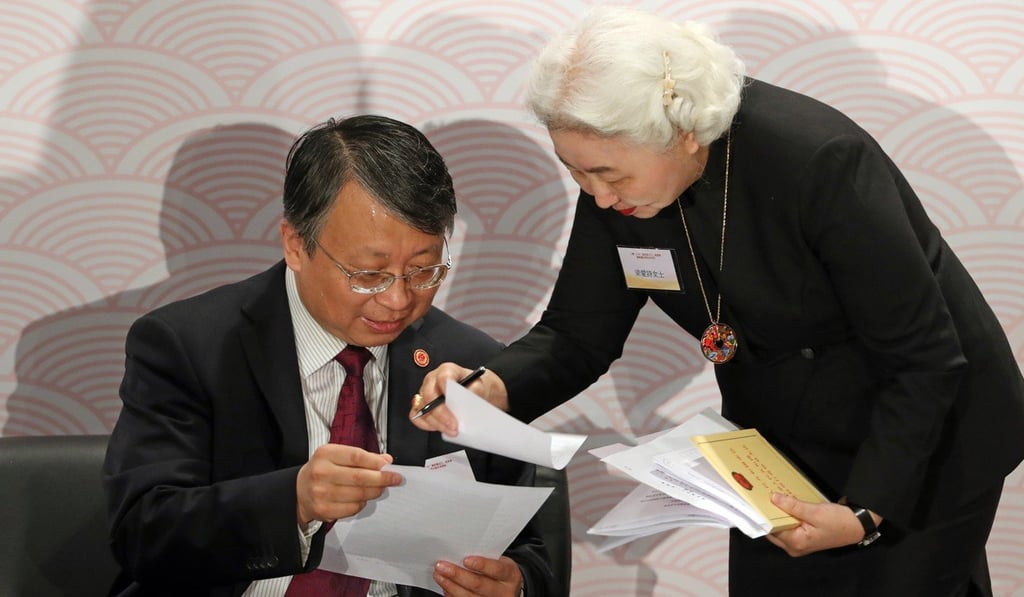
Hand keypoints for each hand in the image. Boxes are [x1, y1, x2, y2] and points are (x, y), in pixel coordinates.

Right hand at [295, 444, 401, 525]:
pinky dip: (362, 503)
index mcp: (325, 454)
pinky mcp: (324, 510)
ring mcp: (321, 493)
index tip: (390, 466)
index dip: (376, 462)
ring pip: (359, 494)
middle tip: (395, 479)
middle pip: (360, 477)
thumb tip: (386, 461)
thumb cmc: (323, 470)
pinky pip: (353, 508)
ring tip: (379, 488)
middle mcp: (321, 473)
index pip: (356, 456)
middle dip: (382, 479)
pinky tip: (362, 498)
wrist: (299, 491)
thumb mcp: (337, 456)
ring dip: (374, 492)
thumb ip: (362, 457)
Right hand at [409, 363, 508, 435]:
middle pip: (429, 396)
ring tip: (452, 430)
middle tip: (454, 425)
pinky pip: (417, 416)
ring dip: (437, 422)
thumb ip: (474, 392)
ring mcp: (425, 393)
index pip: (443, 377)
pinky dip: (427, 425)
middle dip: (441, 413)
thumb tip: (465, 402)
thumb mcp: (480, 386)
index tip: (455, 404)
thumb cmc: (475, 386)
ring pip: (422, 408)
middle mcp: (433, 380)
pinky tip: (440, 428)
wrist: (476, 392)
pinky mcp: (423, 406)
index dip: (447, 391)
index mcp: (447, 370)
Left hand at [433, 555, 522, 595]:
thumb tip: (458, 552)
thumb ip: (485, 557)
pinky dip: (451, 594)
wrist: (509, 588)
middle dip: (457, 575)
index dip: (481, 565)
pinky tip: (445, 586)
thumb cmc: (501, 571)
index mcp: (510, 575)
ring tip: (439, 575)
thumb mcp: (500, 561)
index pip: (496, 570)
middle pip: (479, 585)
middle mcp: (503, 592)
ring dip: (450, 585)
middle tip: (442, 566)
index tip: (466, 559)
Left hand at [765, 493, 880, 556]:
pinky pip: (789, 526)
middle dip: (769, 514)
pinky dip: (786, 515)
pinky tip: (783, 502)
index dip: (764, 514)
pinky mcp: (803, 537)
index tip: (757, 500)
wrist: (857, 525)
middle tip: (761, 495)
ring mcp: (799, 543)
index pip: (771, 528)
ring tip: (770, 496)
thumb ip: (793, 506)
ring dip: (777, 513)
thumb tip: (773, 498)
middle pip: (773, 529)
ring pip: (780, 527)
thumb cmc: (838, 521)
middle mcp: (794, 547)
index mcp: (795, 543)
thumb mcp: (815, 512)